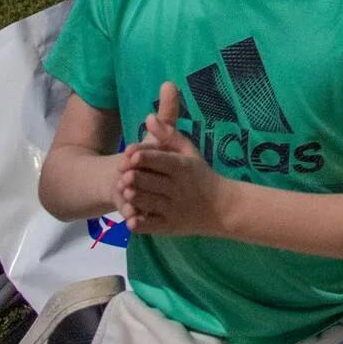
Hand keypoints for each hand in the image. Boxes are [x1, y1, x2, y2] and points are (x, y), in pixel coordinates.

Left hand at [116, 83, 227, 237]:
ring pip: (149, 203)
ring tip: (124, 192)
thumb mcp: (189, 152)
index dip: (146, 157)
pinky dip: (140, 223)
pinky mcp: (168, 226)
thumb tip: (148, 117)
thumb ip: (168, 135)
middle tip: (122, 175)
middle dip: (136, 178)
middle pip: (152, 182)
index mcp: (183, 166)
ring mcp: (173, 208)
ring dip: (135, 198)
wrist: (220, 206)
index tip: (130, 153)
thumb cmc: (200, 175)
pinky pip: (151, 225)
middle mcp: (178, 187)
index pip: (163, 160)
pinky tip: (130, 219)